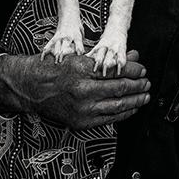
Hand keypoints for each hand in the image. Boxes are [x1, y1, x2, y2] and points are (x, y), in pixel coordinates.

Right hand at [0, 49, 150, 129]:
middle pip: (120, 89)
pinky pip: (109, 119)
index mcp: (81, 71)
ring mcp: (82, 109)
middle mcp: (82, 91)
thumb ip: (106, 59)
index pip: (117, 71)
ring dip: (135, 101)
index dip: (134, 71)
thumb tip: (131, 56)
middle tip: (147, 83)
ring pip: (118, 106)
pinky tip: (131, 108)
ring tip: (144, 96)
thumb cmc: (53, 70)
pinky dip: (123, 114)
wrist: (31, 89)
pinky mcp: (81, 122)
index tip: (143, 70)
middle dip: (138, 86)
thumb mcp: (79, 58)